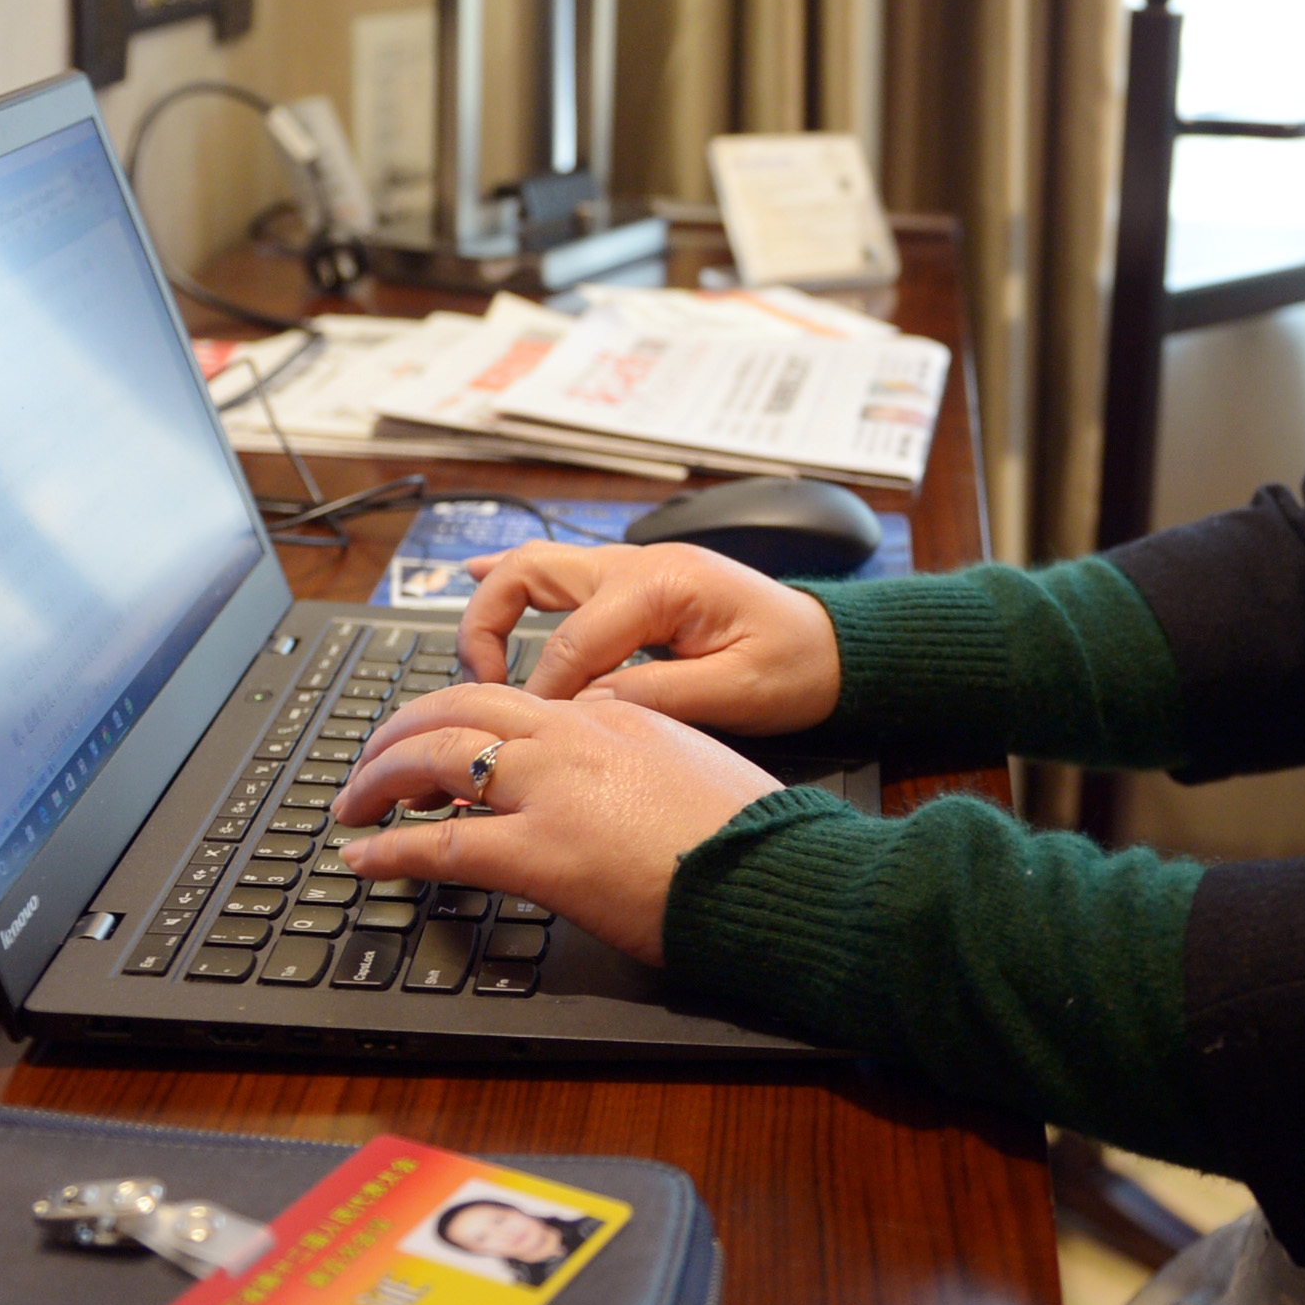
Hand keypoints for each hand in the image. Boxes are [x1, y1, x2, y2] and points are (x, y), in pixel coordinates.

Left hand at [333, 682, 783, 964]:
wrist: (774, 872)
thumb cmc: (748, 835)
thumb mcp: (688, 765)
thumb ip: (633, 758)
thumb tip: (597, 786)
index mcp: (613, 712)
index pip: (512, 699)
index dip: (457, 719)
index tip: (435, 745)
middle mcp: (574, 735)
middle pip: (457, 707)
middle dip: (399, 731)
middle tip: (371, 763)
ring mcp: (554, 789)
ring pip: (436, 758)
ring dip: (380, 777)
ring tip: (352, 801)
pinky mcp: (541, 853)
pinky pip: (441, 845)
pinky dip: (390, 847)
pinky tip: (363, 856)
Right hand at [458, 542, 843, 732]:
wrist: (834, 649)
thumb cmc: (797, 668)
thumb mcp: (736, 693)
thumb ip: (655, 698)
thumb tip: (581, 712)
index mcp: (666, 583)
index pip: (574, 640)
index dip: (545, 695)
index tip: (529, 741)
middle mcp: (640, 564)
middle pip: (528, 574)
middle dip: (488, 629)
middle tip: (480, 691)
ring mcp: (633, 569)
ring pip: (532, 569)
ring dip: (493, 612)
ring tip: (475, 670)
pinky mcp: (632, 589)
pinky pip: (557, 578)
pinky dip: (510, 583)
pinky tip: (470, 581)